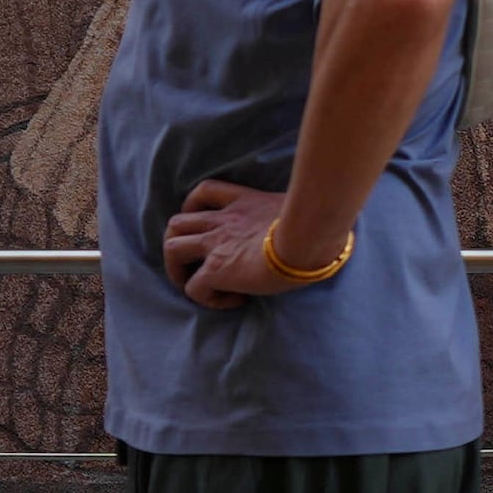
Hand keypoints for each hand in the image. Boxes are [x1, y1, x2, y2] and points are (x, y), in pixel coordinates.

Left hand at [166, 179, 323, 306]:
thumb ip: (296, 214)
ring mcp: (215, 245)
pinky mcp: (216, 270)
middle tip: (194, 261)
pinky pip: (194, 288)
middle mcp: (222, 222)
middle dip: (177, 242)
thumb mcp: (301, 208)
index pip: (205, 192)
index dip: (195, 207)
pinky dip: (206, 298)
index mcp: (243, 203)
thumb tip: (321, 224)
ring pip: (171, 248)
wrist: (308, 236)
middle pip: (177, 222)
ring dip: (177, 269)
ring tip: (197, 284)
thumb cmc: (315, 222)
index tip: (205, 222)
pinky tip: (233, 301)